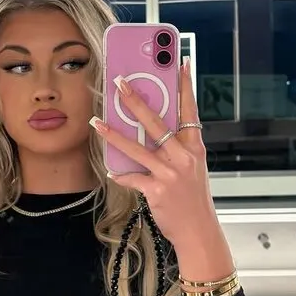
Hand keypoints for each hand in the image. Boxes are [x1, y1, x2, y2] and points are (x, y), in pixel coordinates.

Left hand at [89, 58, 215, 246]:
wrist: (199, 232)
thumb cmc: (194, 200)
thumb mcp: (192, 169)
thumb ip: (176, 150)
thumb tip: (152, 133)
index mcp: (195, 148)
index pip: (190, 110)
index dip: (185, 86)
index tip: (181, 63)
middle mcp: (183, 157)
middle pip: (156, 122)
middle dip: (135, 100)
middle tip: (120, 83)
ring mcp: (170, 173)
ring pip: (137, 147)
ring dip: (113, 133)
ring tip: (97, 121)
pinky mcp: (157, 189)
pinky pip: (132, 177)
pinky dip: (121, 174)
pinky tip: (112, 170)